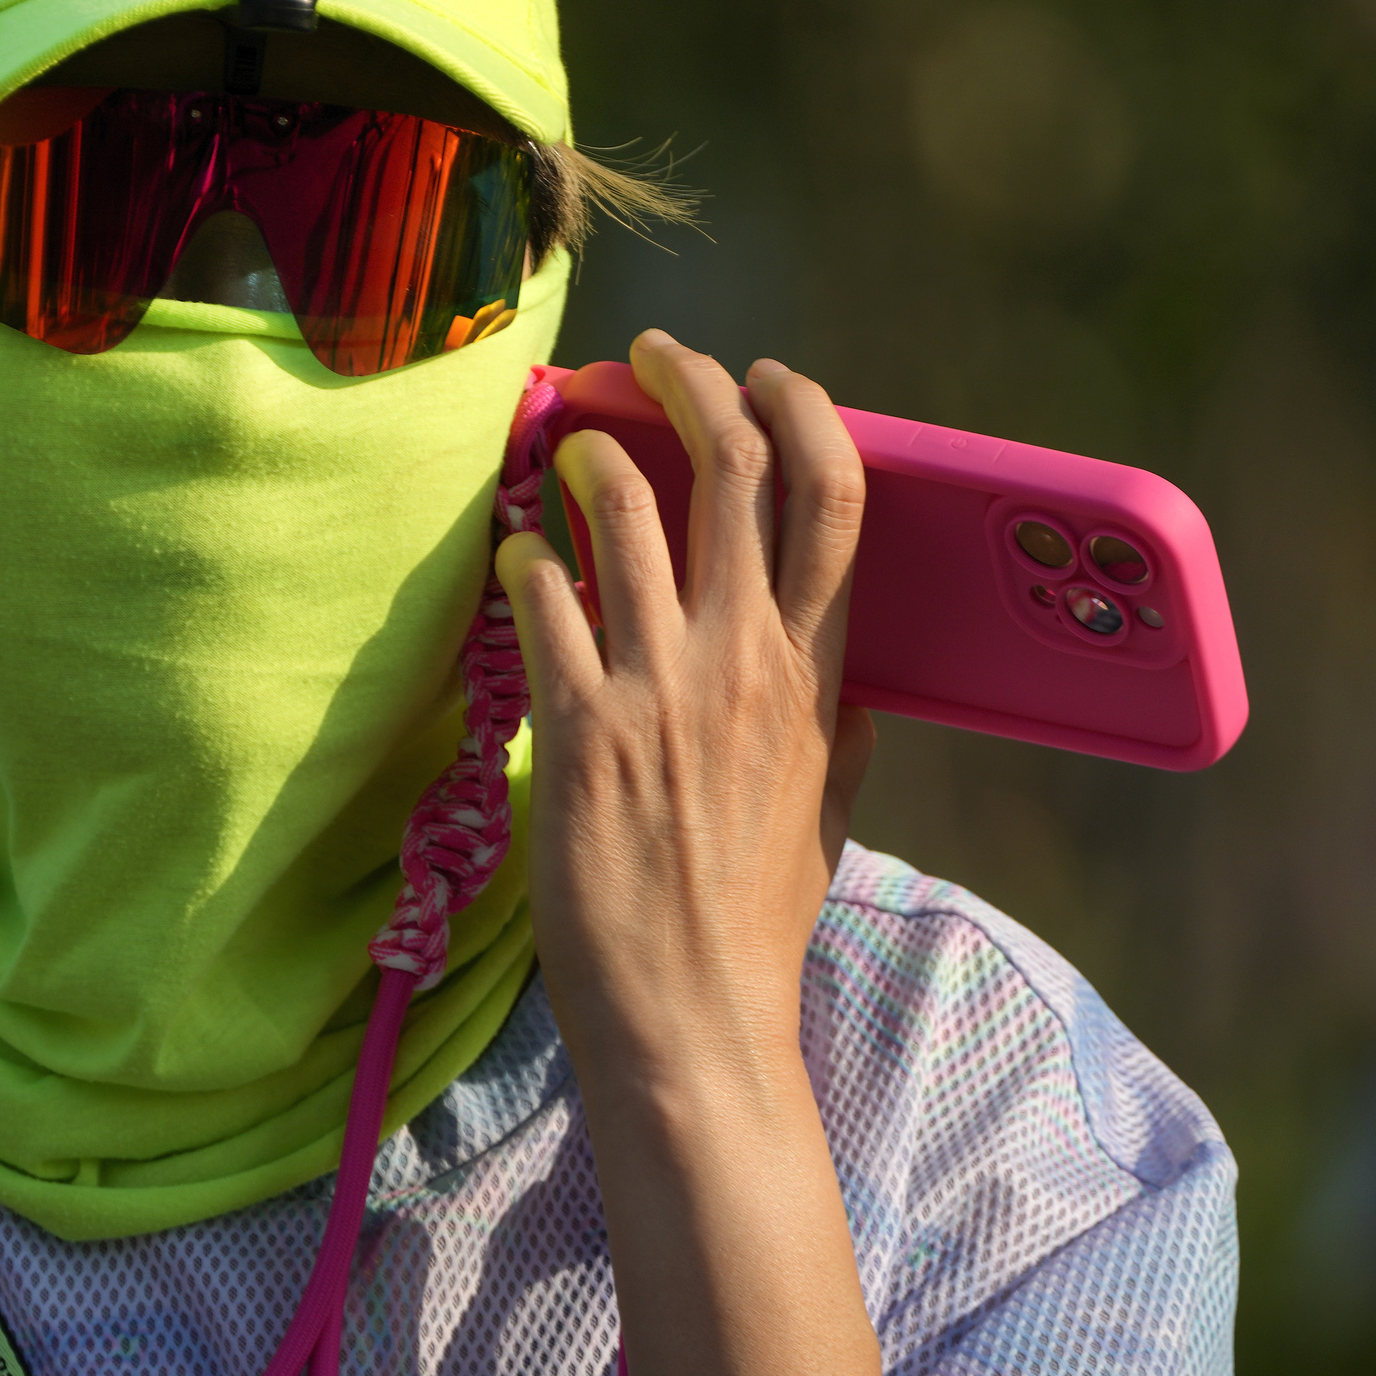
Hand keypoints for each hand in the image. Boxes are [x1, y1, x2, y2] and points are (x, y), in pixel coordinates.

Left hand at [499, 331, 873, 1090]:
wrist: (692, 1019)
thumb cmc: (755, 925)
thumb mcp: (829, 819)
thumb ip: (842, 740)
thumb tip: (860, 691)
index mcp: (821, 675)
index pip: (838, 500)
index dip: (805, 412)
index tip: (770, 375)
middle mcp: (749, 663)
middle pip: (736, 467)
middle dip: (693, 383)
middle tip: (653, 356)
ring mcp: (664, 690)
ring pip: (631, 510)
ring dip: (592, 455)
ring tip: (570, 445)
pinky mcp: (582, 729)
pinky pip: (545, 598)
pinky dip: (525, 556)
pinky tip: (514, 556)